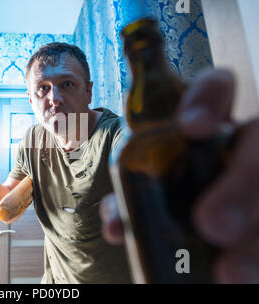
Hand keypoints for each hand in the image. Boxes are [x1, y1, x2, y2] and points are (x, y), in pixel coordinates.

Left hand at [100, 68, 258, 282]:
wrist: (208, 220)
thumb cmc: (169, 192)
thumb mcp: (148, 185)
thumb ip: (134, 193)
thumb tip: (117, 228)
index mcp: (208, 127)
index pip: (217, 88)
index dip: (208, 98)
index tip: (191, 128)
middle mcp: (241, 144)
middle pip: (257, 140)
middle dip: (240, 181)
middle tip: (210, 224)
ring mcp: (257, 175)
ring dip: (253, 232)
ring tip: (230, 272)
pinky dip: (254, 258)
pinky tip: (236, 276)